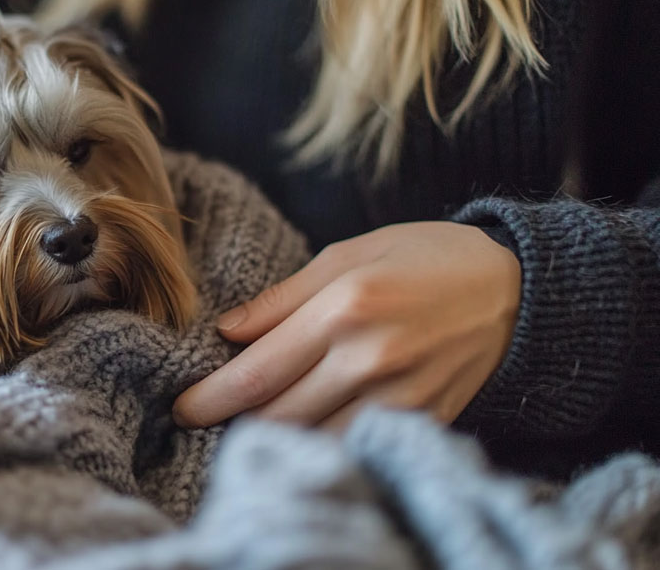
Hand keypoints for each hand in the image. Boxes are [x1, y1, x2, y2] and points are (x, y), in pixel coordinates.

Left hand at [172, 221, 520, 430]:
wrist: (517, 291)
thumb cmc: (427, 259)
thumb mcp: (350, 255)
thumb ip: (283, 297)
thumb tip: (227, 330)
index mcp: (345, 309)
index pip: (258, 372)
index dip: (212, 396)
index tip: (183, 406)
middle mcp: (369, 359)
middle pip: (277, 414)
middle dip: (230, 421)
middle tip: (200, 416)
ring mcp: (398, 398)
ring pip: (311, 438)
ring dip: (271, 436)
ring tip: (244, 422)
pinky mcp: (421, 421)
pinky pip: (352, 445)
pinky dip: (317, 444)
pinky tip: (297, 432)